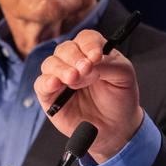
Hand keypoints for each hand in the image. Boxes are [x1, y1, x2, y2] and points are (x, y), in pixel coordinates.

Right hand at [34, 29, 143, 161]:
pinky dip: (46, 82)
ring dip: (61, 69)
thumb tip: (90, 60)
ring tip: (74, 79)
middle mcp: (74, 62)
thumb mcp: (124, 76)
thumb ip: (109, 64)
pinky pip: (41, 84)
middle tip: (85, 70)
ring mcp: (60, 78)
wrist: (116, 127)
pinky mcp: (50, 95)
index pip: (86, 39)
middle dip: (75, 57)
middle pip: (66, 48)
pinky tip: (55, 84)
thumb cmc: (120, 98)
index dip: (89, 45)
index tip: (96, 56)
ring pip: (50, 63)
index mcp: (93, 53)